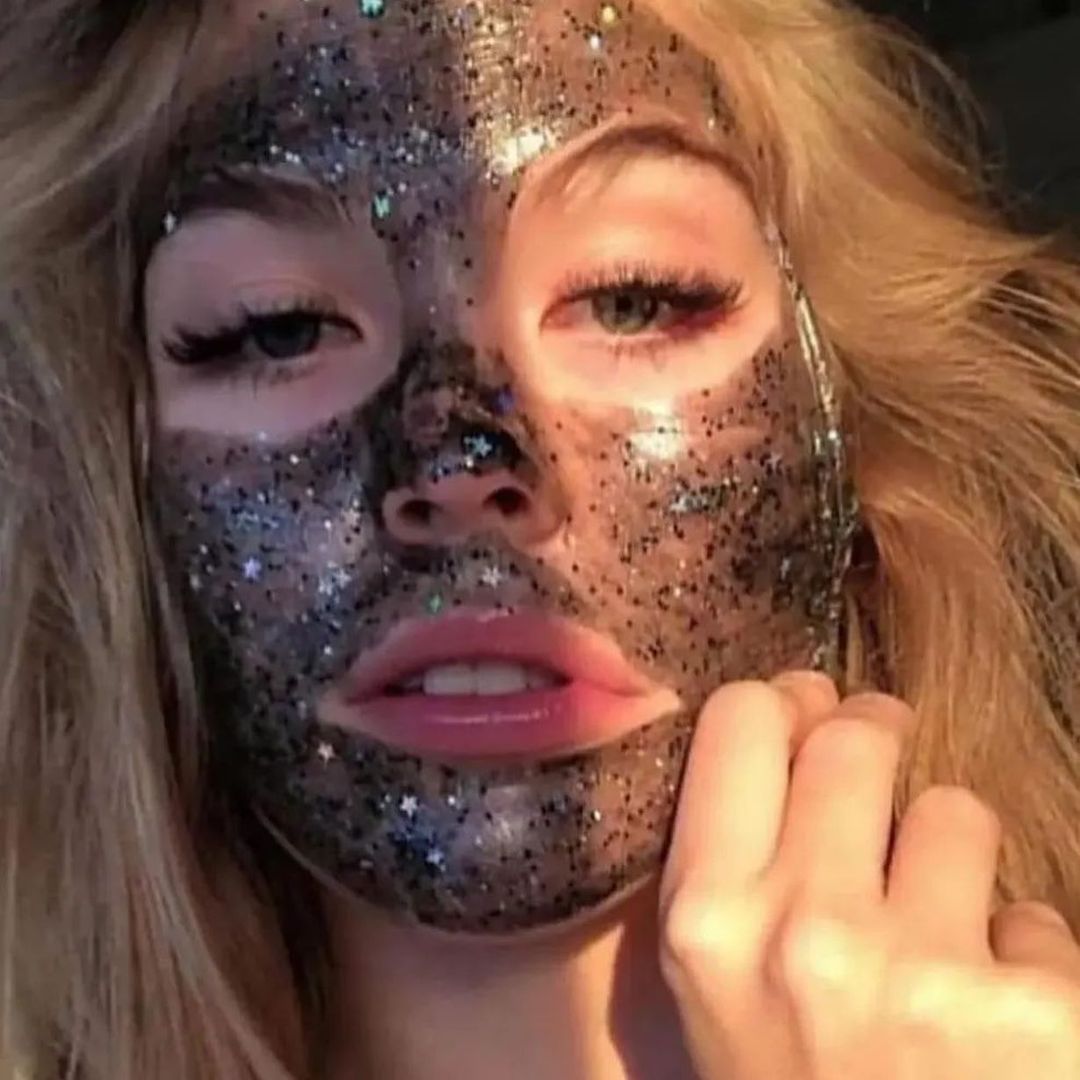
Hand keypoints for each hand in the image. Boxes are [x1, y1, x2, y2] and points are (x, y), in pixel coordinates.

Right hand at [659, 674, 1079, 1079]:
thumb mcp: (718, 982)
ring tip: (934, 942)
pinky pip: (1037, 917)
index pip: (742, 716)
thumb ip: (737, 849)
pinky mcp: (1037, 1018)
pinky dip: (1024, 960)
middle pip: (858, 734)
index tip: (809, 725)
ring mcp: (922, 974)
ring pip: (956, 811)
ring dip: (953, 862)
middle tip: (884, 791)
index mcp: (706, 921)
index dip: (787, 710)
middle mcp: (802, 932)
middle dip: (877, 745)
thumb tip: (802, 712)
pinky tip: (997, 1025)